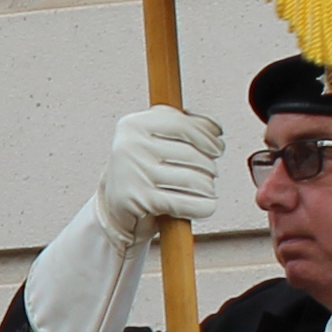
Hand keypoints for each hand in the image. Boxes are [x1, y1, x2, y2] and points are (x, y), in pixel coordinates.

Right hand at [93, 105, 225, 240]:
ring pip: (195, 180)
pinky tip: (204, 205)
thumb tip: (215, 128)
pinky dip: (204, 207)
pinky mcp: (140, 200)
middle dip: (209, 167)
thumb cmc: (143, 169)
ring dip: (208, 188)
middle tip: (208, 174)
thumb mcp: (156, 139)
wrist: (114, 207)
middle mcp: (130, 146)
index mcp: (134, 124)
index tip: (217, 148)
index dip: (207, 138)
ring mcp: (133, 173)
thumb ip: (186, 126)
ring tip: (204, 190)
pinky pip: (187, 203)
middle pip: (192, 154)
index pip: (183, 125)